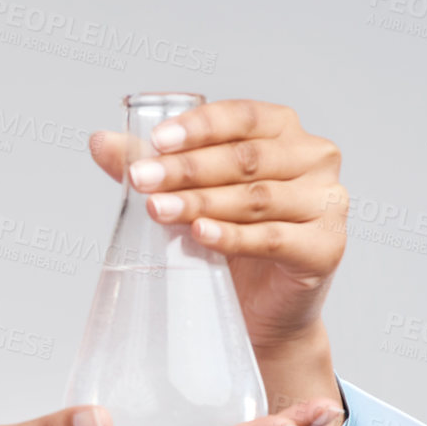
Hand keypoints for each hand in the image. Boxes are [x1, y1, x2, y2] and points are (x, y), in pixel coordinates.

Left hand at [89, 100, 348, 425]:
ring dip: (202, 202)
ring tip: (158, 210)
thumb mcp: (191, 194)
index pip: (243, 116)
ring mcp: (327, 203)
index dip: (199, 127)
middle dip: (188, 169)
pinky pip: (274, 239)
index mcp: (285, 131)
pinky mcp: (325, 248)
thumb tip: (99, 141)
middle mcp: (315, 159)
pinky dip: (233, 236)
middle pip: (246, 159)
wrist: (260, 309)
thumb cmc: (231, 241)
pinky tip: (200, 234)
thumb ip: (154, 165)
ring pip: (257, 197)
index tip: (156, 142)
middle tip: (142, 180)